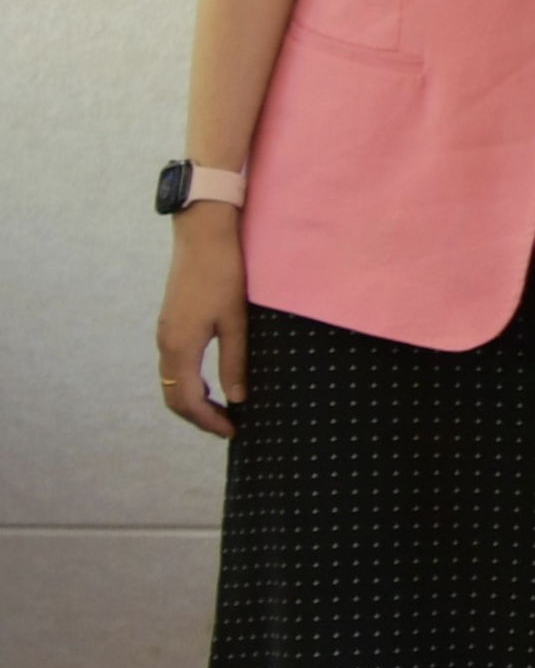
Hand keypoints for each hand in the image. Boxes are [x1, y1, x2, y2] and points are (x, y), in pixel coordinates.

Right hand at [156, 203, 249, 438]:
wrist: (202, 236)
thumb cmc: (224, 275)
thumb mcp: (236, 320)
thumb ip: (234, 361)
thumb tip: (237, 398)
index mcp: (180, 346)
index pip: (187, 400)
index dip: (208, 421)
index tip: (233, 432)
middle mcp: (166, 343)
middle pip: (174, 396)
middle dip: (199, 417)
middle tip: (228, 427)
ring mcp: (165, 333)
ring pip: (172, 381)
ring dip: (193, 401)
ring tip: (224, 410)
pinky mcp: (170, 323)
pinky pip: (175, 365)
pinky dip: (190, 382)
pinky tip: (212, 382)